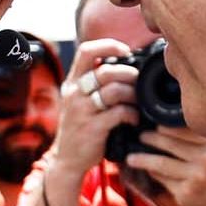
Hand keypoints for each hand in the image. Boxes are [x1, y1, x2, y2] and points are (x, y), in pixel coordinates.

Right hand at [47, 39, 141, 178]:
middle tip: (138, 82)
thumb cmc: (79, 127)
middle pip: (105, 71)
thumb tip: (123, 65)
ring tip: (137, 102)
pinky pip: (119, 113)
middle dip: (128, 74)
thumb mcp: (78, 100)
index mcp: (72, 82)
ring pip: (114, 91)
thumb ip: (93, 83)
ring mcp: (82, 111)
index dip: (108, 46)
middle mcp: (74, 94)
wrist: (67, 159)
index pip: (86, 51)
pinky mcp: (93, 128)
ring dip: (133, 94)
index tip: (125, 51)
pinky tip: (133, 119)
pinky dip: (132, 114)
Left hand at [123, 127, 205, 205]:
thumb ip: (204, 137)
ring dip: (143, 159)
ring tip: (131, 157)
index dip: (166, 126)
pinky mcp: (186, 194)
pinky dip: (153, 173)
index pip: (184, 130)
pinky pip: (163, 180)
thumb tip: (170, 123)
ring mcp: (196, 178)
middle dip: (151, 138)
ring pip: (161, 163)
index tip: (155, 123)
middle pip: (170, 144)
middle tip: (141, 136)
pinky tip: (148, 170)